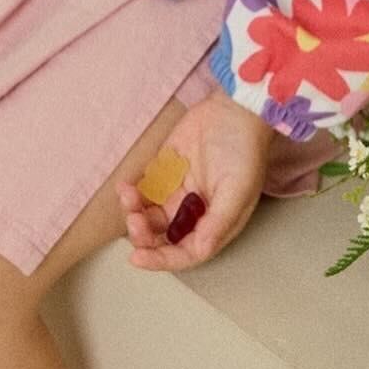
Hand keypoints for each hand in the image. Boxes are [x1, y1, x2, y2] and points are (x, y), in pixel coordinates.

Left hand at [117, 91, 272, 272]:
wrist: (234, 109)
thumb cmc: (243, 150)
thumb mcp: (238, 190)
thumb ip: (218, 222)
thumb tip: (200, 250)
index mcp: (214, 224)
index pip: (185, 252)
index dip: (161, 260)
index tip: (137, 257)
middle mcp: (193, 213)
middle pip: (161, 237)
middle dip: (143, 234)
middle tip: (135, 219)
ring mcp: (176, 192)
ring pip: (147, 214)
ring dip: (133, 212)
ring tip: (127, 195)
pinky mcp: (163, 171)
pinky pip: (142, 190)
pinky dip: (130, 192)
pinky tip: (125, 186)